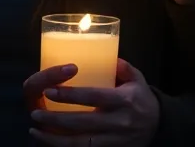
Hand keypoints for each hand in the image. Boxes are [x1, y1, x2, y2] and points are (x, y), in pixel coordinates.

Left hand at [29, 58, 159, 146]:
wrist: (159, 126)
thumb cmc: (143, 99)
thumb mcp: (138, 79)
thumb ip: (123, 67)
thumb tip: (107, 56)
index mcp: (124, 100)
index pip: (93, 96)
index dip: (69, 95)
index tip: (50, 90)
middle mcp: (119, 121)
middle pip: (80, 122)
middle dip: (54, 119)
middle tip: (35, 113)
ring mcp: (114, 140)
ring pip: (78, 143)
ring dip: (53, 138)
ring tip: (35, 131)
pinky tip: (50, 144)